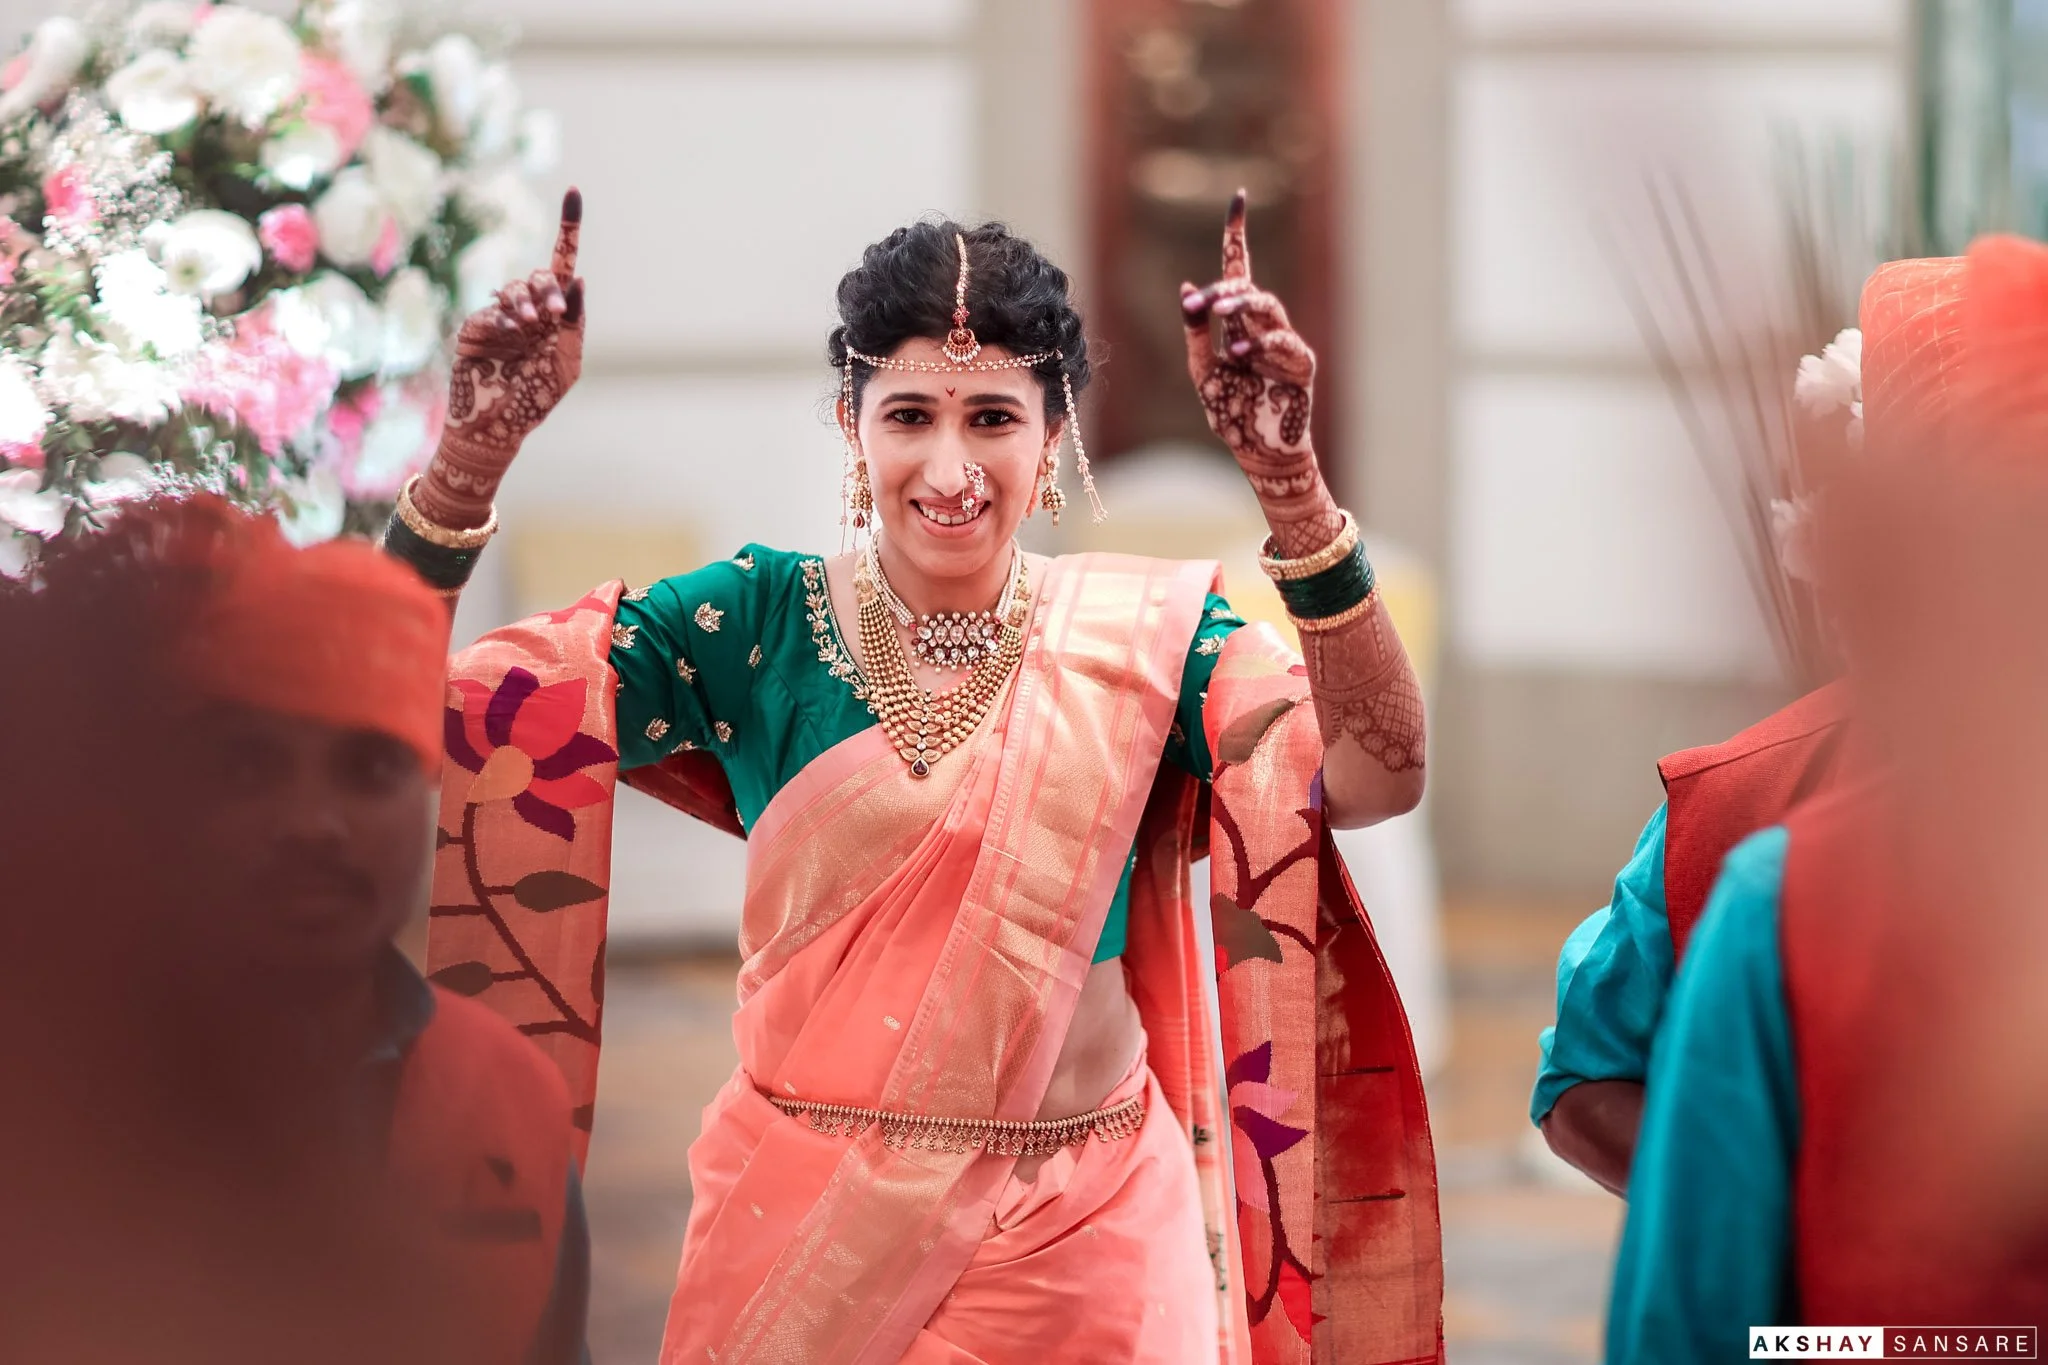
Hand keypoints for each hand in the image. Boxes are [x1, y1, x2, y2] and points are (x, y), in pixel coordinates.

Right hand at [415, 189, 586, 526]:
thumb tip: (577, 279)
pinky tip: (509, 338)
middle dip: (547, 288)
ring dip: (526, 302)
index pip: (562, 266)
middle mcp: (529, 312)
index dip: (568, 228)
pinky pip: (490, 312)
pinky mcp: (474, 328)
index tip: (574, 191)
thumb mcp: (568, 362)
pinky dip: (503, 321)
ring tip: (531, 326)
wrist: (498, 427)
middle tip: (554, 313)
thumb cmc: (537, 400)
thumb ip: (574, 321)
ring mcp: (500, 318)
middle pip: (539, 276)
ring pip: (513, 288)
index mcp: (555, 317)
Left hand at [1181, 190, 1317, 497]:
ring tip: (1220, 314)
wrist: (1257, 451)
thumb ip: (1195, 332)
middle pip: (1249, 290)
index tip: (1238, 199)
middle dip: (1226, 291)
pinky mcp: (1301, 364)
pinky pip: (1283, 342)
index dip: (1238, 235)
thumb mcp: (1202, 371)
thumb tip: (1186, 289)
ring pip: (1267, 308)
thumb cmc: (1231, 412)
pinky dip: (1260, 345)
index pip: (1239, 270)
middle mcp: (1263, 326)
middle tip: (1202, 302)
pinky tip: (1240, 354)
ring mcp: (1285, 343)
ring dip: (1242, 308)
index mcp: (1238, 323)